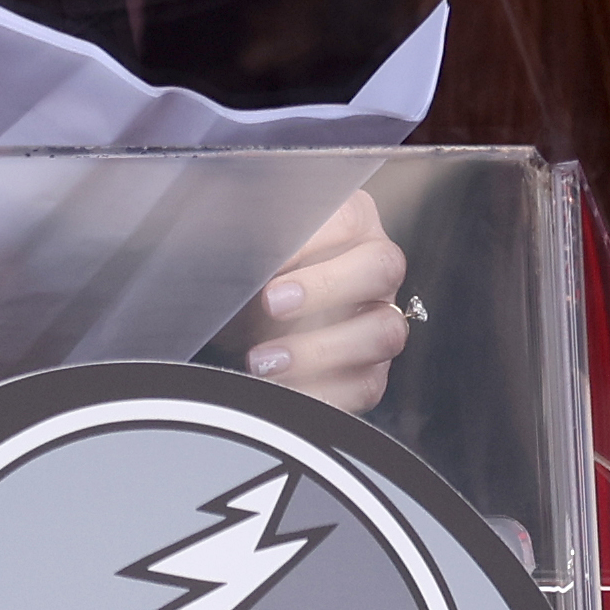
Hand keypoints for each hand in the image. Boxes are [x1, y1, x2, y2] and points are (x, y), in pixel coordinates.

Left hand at [243, 190, 410, 410]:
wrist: (234, 325)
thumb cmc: (244, 275)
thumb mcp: (238, 248)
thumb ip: (243, 236)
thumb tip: (226, 241)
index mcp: (349, 223)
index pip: (348, 217)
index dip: (312, 238)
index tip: (271, 257)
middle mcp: (374, 270)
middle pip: (382, 269)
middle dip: (325, 287)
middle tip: (270, 302)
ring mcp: (379, 321)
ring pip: (383, 331)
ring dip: (321, 349)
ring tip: (265, 360)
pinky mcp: (371, 372)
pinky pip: (366, 385)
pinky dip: (322, 392)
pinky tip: (281, 389)